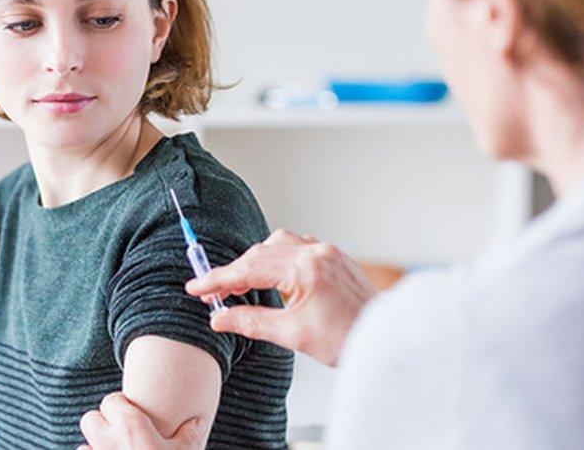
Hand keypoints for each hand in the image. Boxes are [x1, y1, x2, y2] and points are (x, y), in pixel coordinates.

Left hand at [79, 392, 205, 449]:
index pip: (112, 401)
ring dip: (95, 448)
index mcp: (130, 426)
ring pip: (84, 444)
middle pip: (91, 418)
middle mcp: (107, 439)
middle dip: (101, 425)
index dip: (121, 407)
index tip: (131, 416)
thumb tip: (197, 422)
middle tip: (119, 434)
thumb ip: (189, 436)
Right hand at [186, 229, 376, 366]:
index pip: (249, 269)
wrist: (387, 339)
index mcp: (305, 270)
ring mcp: (327, 252)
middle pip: (260, 253)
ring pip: (278, 244)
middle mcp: (316, 253)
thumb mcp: (293, 336)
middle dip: (234, 271)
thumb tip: (218, 318)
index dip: (218, 279)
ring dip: (257, 261)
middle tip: (214, 292)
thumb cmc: (347, 340)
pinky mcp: (335, 257)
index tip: (196, 287)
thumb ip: (251, 322)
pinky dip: (278, 258)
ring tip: (243, 284)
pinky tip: (274, 276)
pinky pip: (298, 246)